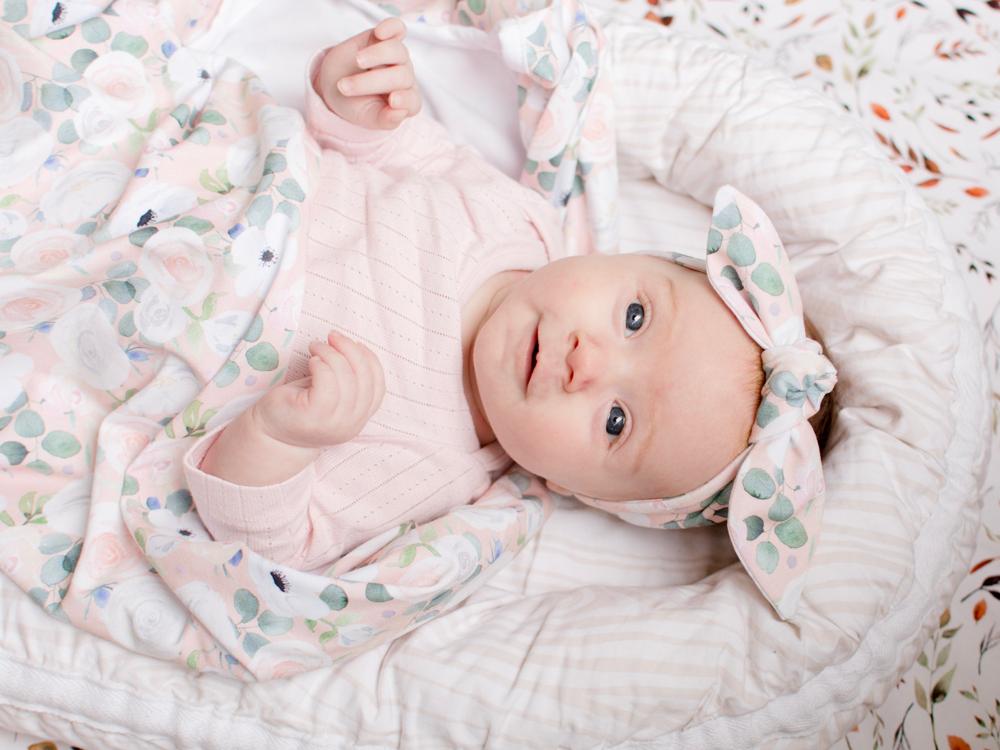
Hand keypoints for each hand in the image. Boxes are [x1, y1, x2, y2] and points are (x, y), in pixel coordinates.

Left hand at [250, 331, 385, 448]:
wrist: (271, 434)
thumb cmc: (301, 408)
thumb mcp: (333, 397)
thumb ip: (350, 381)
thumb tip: (355, 347)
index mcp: (360, 419)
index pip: (378, 386)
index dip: (370, 359)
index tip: (354, 343)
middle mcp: (352, 424)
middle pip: (364, 378)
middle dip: (350, 349)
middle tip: (332, 337)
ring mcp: (335, 422)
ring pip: (346, 377)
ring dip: (331, 354)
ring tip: (316, 347)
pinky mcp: (315, 414)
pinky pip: (327, 381)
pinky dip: (321, 364)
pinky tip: (312, 361)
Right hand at [315, 18, 421, 129]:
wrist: (336, 83)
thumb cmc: (354, 104)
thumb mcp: (367, 117)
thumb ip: (384, 120)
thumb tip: (399, 113)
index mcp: (406, 102)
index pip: (412, 101)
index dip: (406, 100)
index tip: (393, 101)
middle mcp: (405, 78)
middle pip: (401, 76)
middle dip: (371, 82)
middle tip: (344, 87)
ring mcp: (397, 57)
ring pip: (397, 51)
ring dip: (377, 55)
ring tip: (358, 61)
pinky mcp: (386, 38)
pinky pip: (397, 29)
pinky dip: (391, 27)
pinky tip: (380, 32)